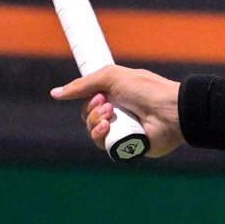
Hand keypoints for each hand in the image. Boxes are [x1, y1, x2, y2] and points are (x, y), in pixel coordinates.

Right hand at [51, 65, 184, 157]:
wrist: (169, 111)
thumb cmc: (146, 90)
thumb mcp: (112, 77)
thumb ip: (82, 85)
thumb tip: (55, 93)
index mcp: (116, 95)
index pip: (89, 100)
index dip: (87, 99)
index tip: (97, 95)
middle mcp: (118, 113)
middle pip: (87, 117)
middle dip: (92, 111)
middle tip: (108, 104)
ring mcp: (122, 130)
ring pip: (93, 132)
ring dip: (95, 123)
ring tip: (110, 117)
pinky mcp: (126, 146)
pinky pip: (104, 145)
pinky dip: (101, 137)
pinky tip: (108, 129)